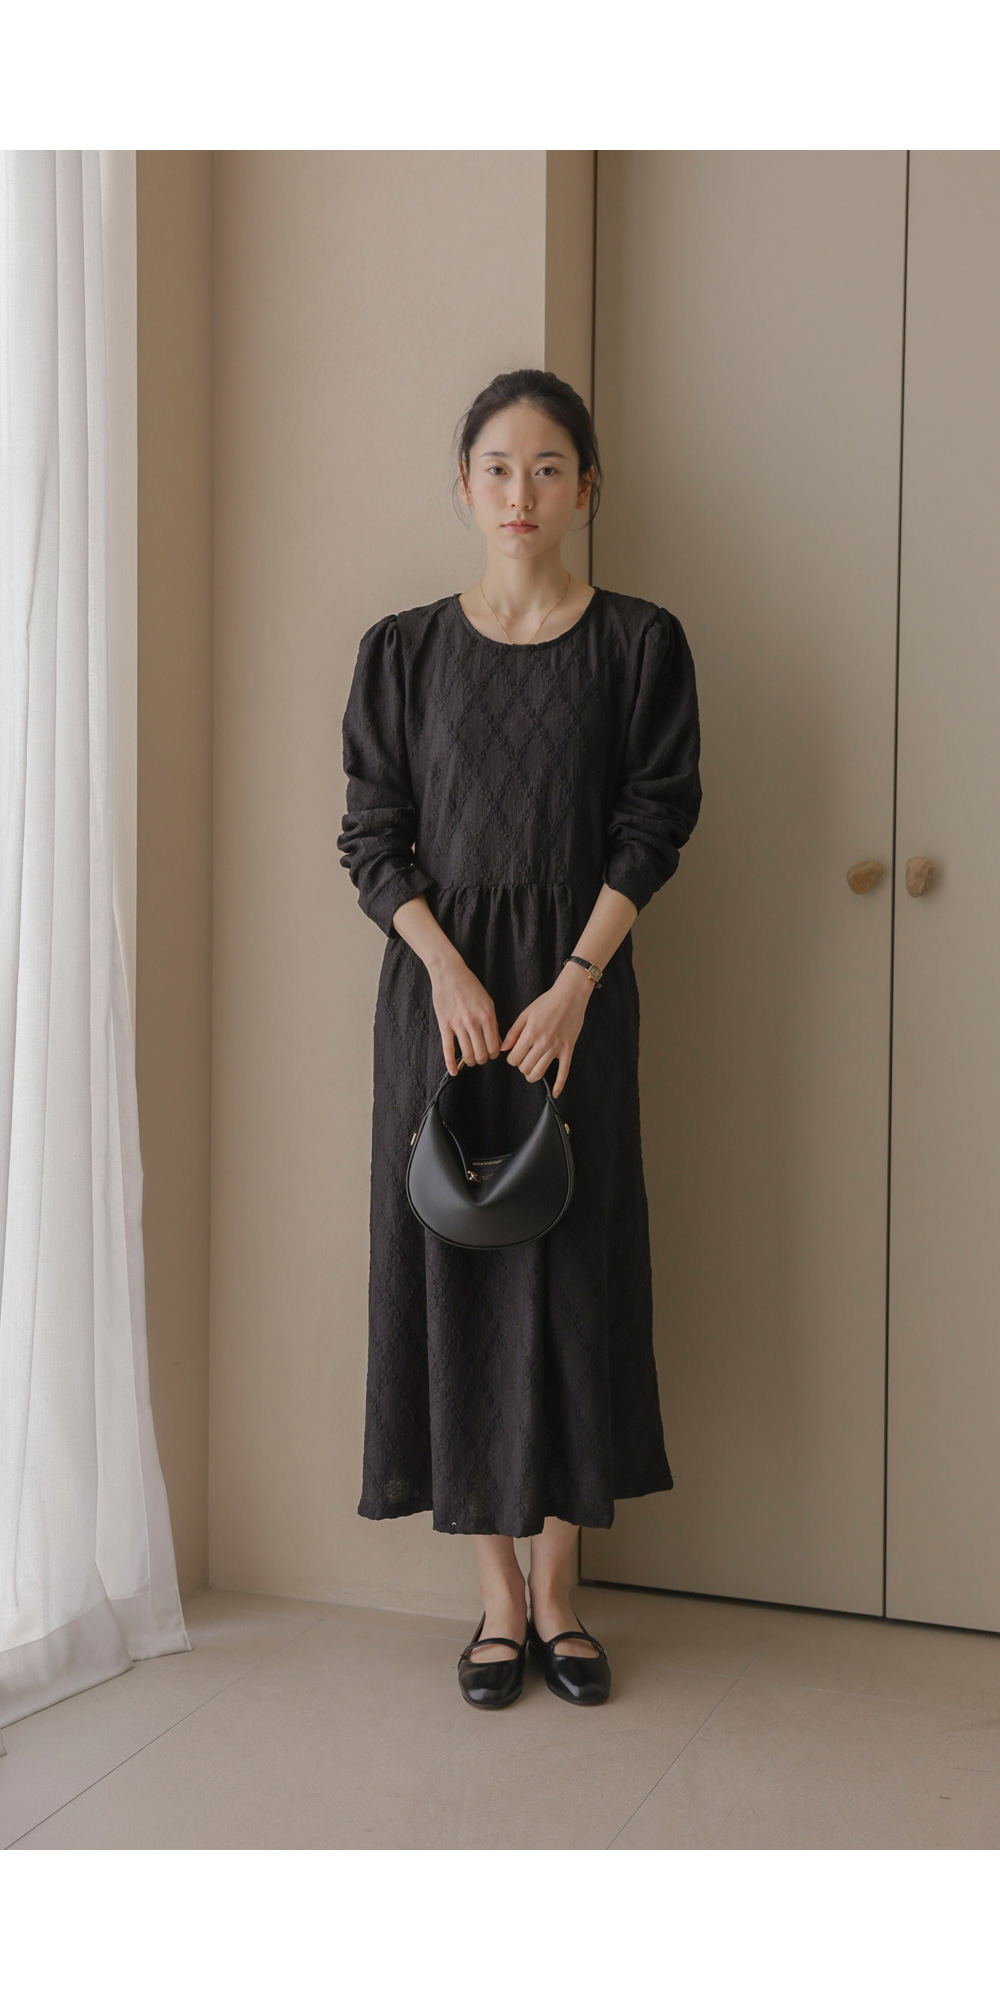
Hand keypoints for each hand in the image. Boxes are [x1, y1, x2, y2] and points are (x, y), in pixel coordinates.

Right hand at [429, 952, 501, 1074]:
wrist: (449, 973)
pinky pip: (448, 1049)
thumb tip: (498, 1043)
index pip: (494, 1046)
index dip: (494, 1054)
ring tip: (471, 1059)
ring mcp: (458, 1024)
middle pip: (481, 1053)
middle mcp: (474, 1022)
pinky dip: (451, 1064)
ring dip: (471, 1061)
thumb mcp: (488, 1002)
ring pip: (467, 1054)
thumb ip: (493, 1023)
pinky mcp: (444, 1025)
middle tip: (482, 1056)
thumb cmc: (470, 986)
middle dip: (483, 1059)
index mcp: (487, 1016)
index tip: (491, 1053)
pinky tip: (454, 1072)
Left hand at [499, 964, 593, 1098]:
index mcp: (530, 1033)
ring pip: (540, 1073)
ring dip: (532, 1075)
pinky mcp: (568, 1050)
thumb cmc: (546, 1003)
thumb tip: (503, 1049)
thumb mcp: (525, 1014)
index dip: (511, 1059)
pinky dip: (559, 1085)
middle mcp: (543, 1042)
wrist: (570, 996)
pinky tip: (555, 1093)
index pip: (514, 1059)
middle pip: (525, 1068)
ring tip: (532, 1069)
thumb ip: (513, 1033)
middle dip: (521, 1066)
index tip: (515, 1054)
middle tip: (524, 1059)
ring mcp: (557, 1048)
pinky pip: (564, 1072)